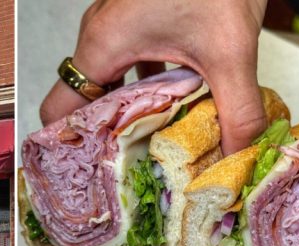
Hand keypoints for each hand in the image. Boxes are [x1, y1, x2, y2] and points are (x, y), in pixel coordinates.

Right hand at [40, 0, 268, 154]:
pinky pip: (129, 65)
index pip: (58, 110)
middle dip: (109, 137)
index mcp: (102, 46)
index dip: (70, 146)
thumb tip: (240, 156)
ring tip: (157, 142)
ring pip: (110, 84)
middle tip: (134, 167)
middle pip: (86, 102)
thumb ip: (237, 111)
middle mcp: (100, 37)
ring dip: (131, 113)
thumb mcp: (229, 52)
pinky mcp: (136, 20)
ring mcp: (116, 26)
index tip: (93, 173)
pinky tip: (179, 104)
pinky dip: (148, 88)